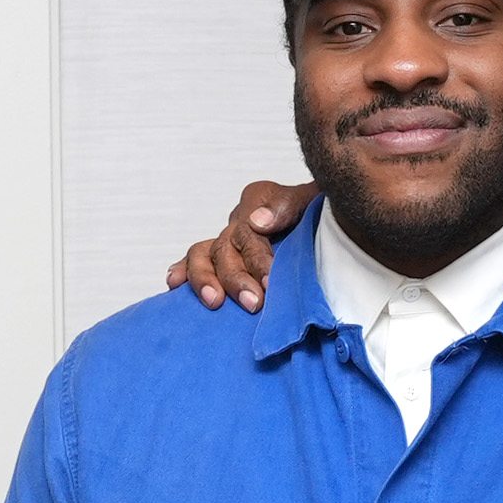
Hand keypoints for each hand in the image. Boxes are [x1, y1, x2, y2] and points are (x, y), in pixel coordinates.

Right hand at [165, 180, 310, 311]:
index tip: (269, 282)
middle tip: (253, 303)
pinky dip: (184, 271)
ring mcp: (229, 238)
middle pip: (226, 247)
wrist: (327, 221)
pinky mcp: (224, 254)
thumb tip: (258, 221)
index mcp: (259, 199)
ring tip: (214, 301)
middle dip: (236, 278)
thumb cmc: (323, 213)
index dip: (257, 258)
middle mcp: (240, 219)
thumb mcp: (315, 200)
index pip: (250, 230)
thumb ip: (289, 206)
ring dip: (205, 279)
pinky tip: (174, 283)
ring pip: (204, 254)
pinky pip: (196, 260)